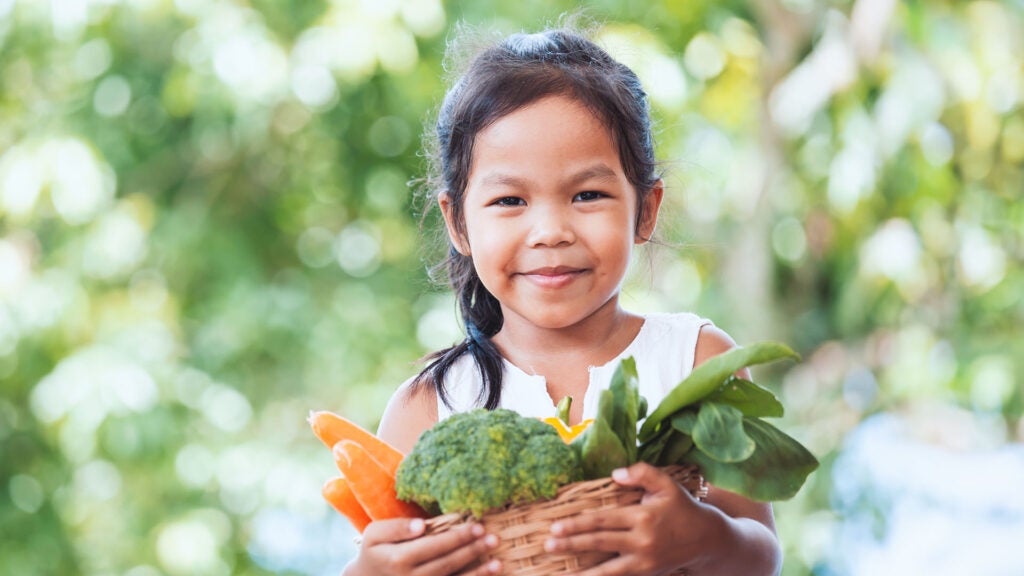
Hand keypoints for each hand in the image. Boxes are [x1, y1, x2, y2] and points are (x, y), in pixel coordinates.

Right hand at [345, 517, 502, 575]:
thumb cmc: (375, 552)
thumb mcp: (374, 534)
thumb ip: (396, 528)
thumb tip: (421, 525)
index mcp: (398, 559)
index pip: (434, 546)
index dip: (457, 537)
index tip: (478, 526)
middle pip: (447, 564)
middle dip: (472, 551)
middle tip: (493, 538)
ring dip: (477, 573)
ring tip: (498, 562)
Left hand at [542, 462, 717, 575]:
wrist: (707, 539)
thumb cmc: (682, 507)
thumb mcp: (666, 484)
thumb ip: (642, 473)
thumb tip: (615, 474)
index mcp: (643, 517)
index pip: (603, 520)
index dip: (578, 524)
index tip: (556, 526)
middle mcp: (642, 541)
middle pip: (600, 543)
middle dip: (572, 545)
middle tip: (549, 545)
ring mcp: (645, 562)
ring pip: (608, 569)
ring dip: (583, 572)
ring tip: (562, 575)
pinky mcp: (648, 574)